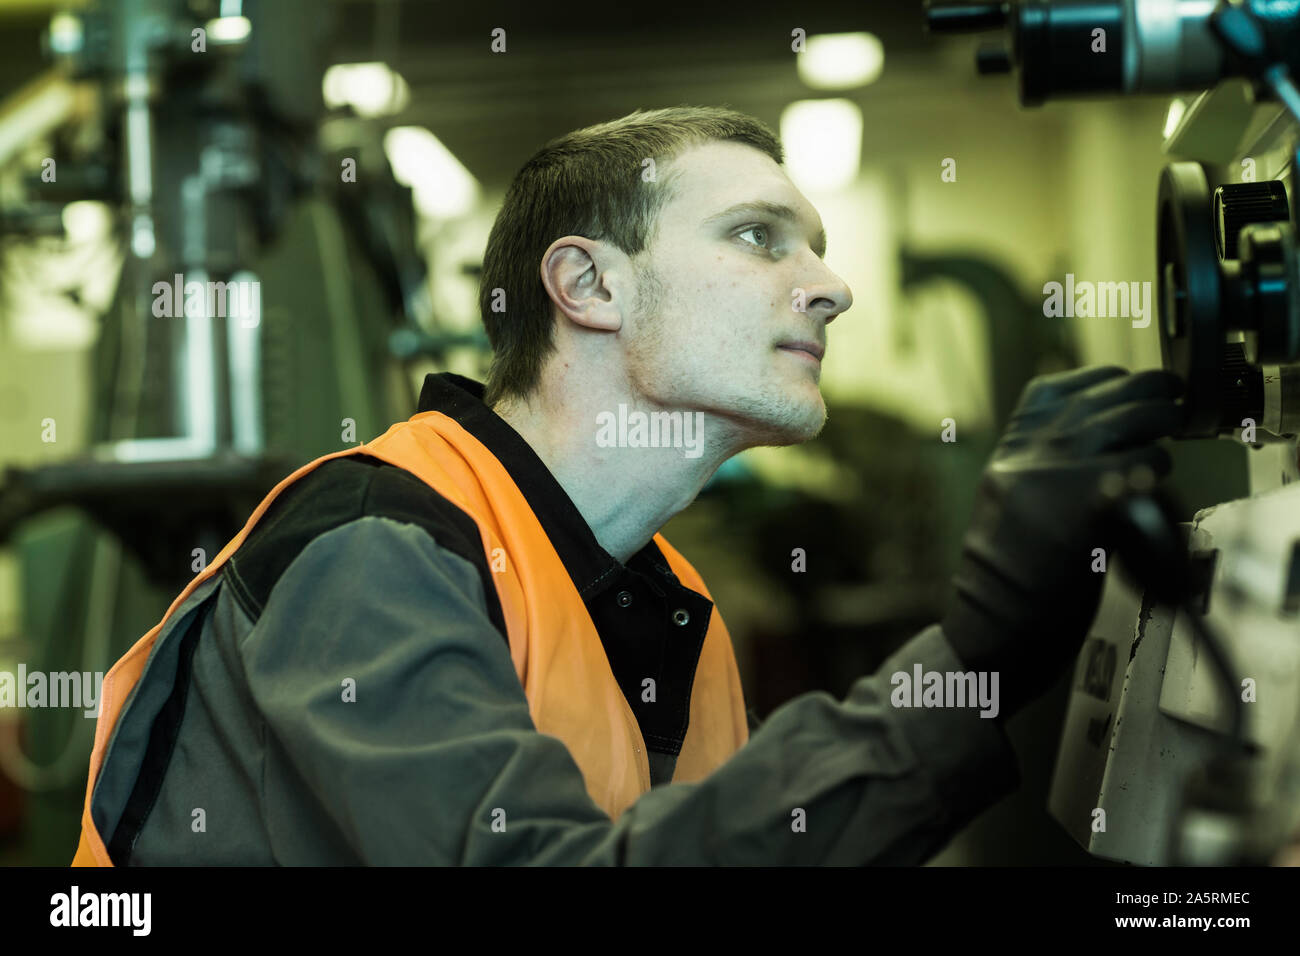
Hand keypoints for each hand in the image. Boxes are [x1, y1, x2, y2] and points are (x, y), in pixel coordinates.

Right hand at [940, 365, 1184, 719]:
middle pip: (1109, 392)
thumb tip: (1109, 431)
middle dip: (1153, 393)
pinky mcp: (1088, 499)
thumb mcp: (1010, 496)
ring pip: (1135, 418)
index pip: (1064, 385)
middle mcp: (1031, 449)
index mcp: (1009, 446)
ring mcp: (1057, 471)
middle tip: (1172, 404)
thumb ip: (1045, 460)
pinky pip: (1145, 461)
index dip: (1109, 382)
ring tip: (1166, 444)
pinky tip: (1152, 485)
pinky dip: (1159, 469)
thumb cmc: (1010, 572)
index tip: (1133, 391)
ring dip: (1162, 426)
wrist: (995, 622)